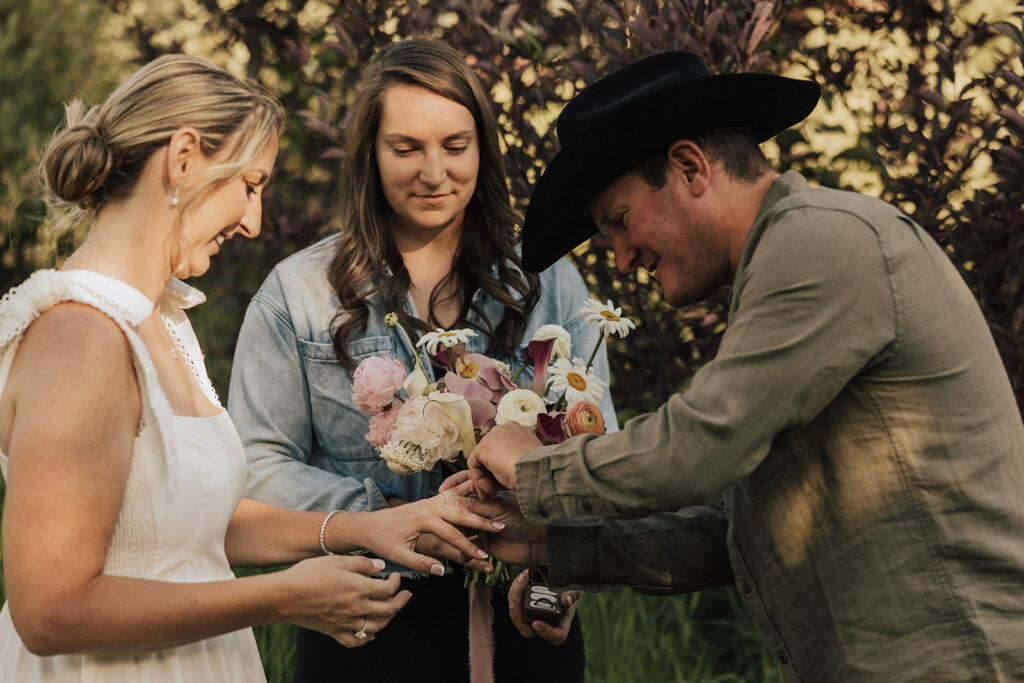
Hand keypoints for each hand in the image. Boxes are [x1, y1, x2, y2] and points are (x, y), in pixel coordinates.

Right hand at [279, 555, 409, 647]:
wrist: (285, 596)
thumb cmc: (309, 574)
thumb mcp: (338, 560)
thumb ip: (362, 564)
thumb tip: (381, 566)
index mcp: (360, 589)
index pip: (389, 589)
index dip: (396, 583)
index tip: (396, 576)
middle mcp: (357, 608)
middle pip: (388, 610)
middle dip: (400, 602)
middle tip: (406, 595)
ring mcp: (346, 622)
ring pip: (376, 626)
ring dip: (388, 619)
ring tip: (391, 611)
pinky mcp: (334, 631)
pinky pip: (355, 640)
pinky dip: (366, 639)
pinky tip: (370, 634)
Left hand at [385, 484, 493, 573]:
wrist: (368, 525)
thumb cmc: (382, 541)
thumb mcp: (398, 556)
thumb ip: (421, 564)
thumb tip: (443, 571)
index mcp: (423, 519)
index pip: (452, 534)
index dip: (469, 547)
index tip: (484, 556)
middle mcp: (429, 506)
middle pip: (461, 513)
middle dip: (482, 521)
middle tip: (501, 527)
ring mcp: (429, 501)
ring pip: (459, 504)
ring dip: (478, 509)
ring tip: (495, 514)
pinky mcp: (429, 501)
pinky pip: (452, 498)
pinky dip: (467, 497)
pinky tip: (480, 496)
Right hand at [448, 493, 547, 565]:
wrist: (539, 542)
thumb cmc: (524, 518)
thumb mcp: (497, 509)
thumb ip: (474, 505)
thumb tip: (448, 500)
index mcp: (485, 497)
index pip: (462, 495)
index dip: (450, 497)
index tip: (439, 499)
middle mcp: (481, 513)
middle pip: (458, 516)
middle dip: (450, 521)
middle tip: (441, 525)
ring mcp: (481, 529)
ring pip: (460, 533)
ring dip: (455, 537)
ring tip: (450, 539)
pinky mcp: (484, 546)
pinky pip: (468, 550)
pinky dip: (465, 552)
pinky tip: (462, 553)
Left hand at [468, 423, 541, 497]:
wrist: (538, 470)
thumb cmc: (538, 470)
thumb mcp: (526, 464)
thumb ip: (512, 464)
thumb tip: (499, 476)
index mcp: (519, 431)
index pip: (503, 448)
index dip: (499, 466)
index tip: (500, 482)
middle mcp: (505, 429)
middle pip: (490, 452)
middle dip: (488, 473)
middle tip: (489, 490)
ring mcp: (494, 436)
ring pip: (481, 459)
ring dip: (484, 479)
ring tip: (490, 493)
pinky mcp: (484, 446)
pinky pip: (474, 464)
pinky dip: (479, 479)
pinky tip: (489, 490)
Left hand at [507, 569, 580, 644]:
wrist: (561, 582)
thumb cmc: (571, 590)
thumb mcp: (576, 590)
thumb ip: (573, 595)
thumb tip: (566, 600)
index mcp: (560, 626)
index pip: (555, 637)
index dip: (545, 632)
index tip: (537, 623)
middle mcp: (543, 625)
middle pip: (526, 628)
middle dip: (518, 611)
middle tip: (519, 593)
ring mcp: (532, 618)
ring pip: (517, 614)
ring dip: (515, 595)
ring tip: (523, 577)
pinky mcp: (524, 607)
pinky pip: (516, 602)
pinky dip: (516, 589)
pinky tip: (523, 576)